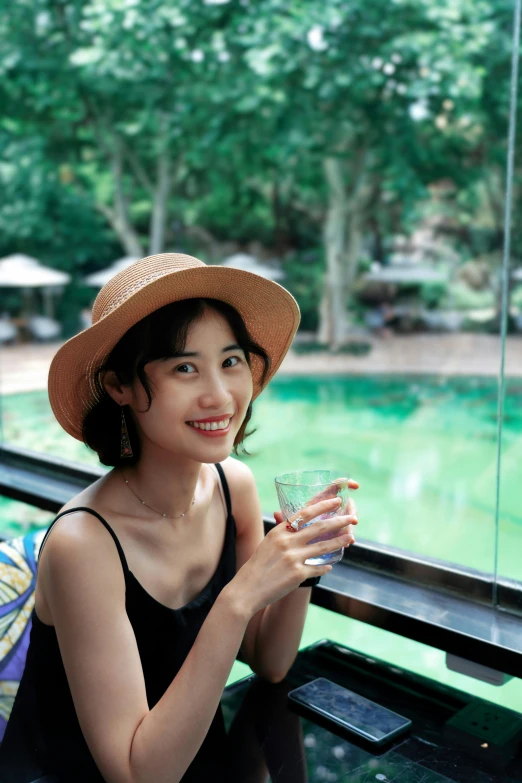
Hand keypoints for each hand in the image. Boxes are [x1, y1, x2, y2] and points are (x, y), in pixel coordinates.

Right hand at [231, 495, 357, 617]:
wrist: (247, 589)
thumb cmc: (257, 566)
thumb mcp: (268, 543)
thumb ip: (283, 533)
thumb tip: (295, 524)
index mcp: (279, 531)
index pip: (305, 513)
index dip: (322, 506)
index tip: (336, 501)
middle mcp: (287, 542)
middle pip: (319, 528)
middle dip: (338, 522)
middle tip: (351, 518)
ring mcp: (293, 558)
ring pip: (323, 547)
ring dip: (339, 542)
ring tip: (350, 538)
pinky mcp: (298, 574)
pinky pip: (317, 569)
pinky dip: (325, 568)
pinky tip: (330, 566)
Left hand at [274, 477, 358, 545]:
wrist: (290, 548)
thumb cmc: (287, 534)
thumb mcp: (286, 528)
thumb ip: (283, 521)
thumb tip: (275, 514)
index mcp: (316, 502)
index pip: (333, 487)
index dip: (345, 483)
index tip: (356, 486)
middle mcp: (327, 509)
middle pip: (345, 503)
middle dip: (351, 510)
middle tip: (353, 520)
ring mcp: (334, 520)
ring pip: (347, 517)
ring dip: (350, 525)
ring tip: (349, 537)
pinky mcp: (336, 533)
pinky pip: (346, 531)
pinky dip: (349, 535)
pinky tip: (349, 542)